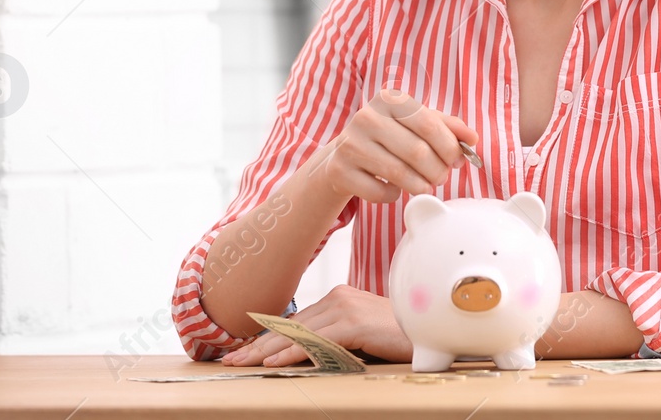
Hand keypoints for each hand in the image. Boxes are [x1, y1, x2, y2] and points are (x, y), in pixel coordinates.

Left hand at [219, 285, 413, 365]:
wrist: (430, 331)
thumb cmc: (397, 338)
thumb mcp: (359, 337)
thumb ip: (334, 339)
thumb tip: (305, 354)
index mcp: (339, 298)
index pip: (295, 321)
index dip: (267, 337)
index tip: (244, 351)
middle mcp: (338, 298)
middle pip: (291, 326)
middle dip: (258, 344)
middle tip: (231, 359)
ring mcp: (346, 308)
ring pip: (297, 333)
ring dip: (266, 351)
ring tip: (242, 363)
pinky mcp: (354, 323)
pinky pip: (315, 341)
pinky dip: (291, 353)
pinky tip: (272, 363)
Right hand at [309, 88, 478, 204]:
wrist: (345, 153)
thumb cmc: (390, 136)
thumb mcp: (417, 124)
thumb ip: (447, 127)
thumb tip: (472, 138)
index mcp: (389, 99)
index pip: (429, 124)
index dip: (450, 147)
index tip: (458, 160)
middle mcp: (366, 117)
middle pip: (417, 152)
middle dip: (438, 170)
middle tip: (442, 177)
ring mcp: (350, 144)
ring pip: (399, 174)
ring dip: (421, 186)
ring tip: (426, 186)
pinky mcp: (339, 171)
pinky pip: (379, 192)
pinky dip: (393, 195)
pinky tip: (394, 188)